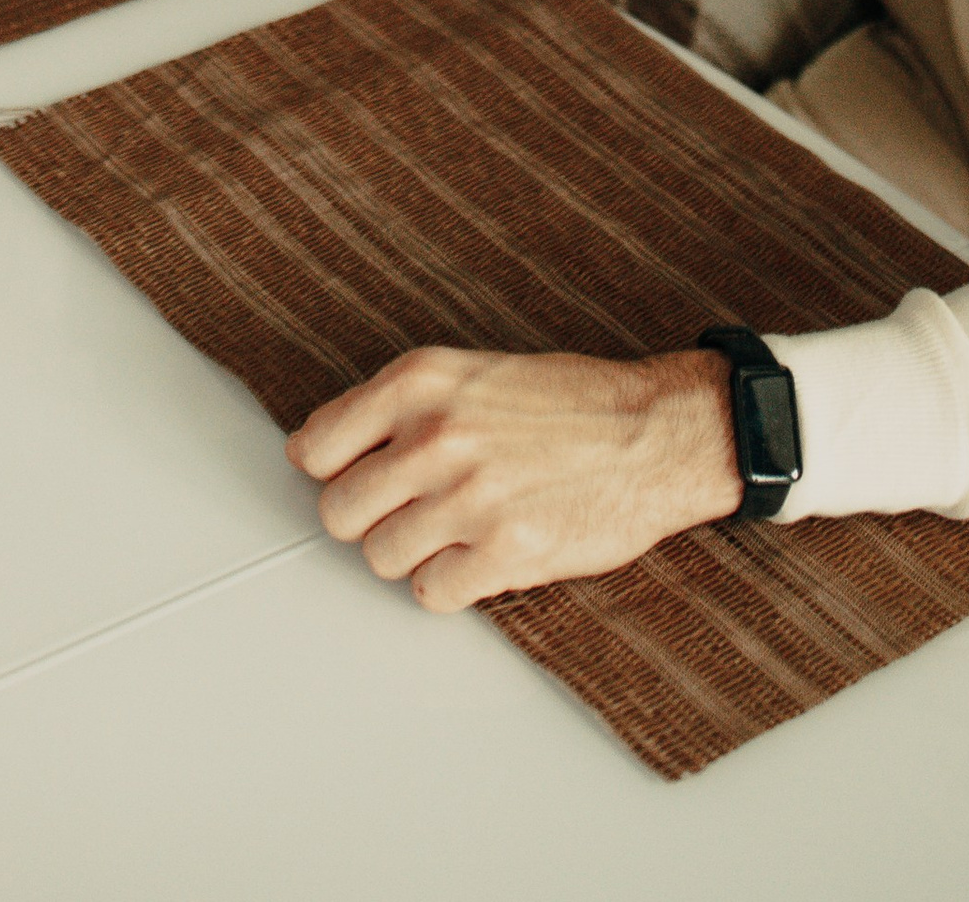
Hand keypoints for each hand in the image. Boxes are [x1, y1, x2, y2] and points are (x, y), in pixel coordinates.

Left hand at [288, 346, 741, 603]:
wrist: (654, 433)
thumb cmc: (568, 403)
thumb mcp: (470, 373)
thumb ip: (397, 408)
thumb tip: (321, 451)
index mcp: (419, 382)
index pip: (314, 449)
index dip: (330, 472)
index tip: (349, 480)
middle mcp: (434, 436)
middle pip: (339, 513)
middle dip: (370, 519)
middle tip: (411, 512)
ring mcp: (468, 497)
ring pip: (381, 558)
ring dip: (414, 555)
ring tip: (456, 531)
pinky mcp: (505, 553)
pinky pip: (431, 595)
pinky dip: (451, 586)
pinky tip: (481, 556)